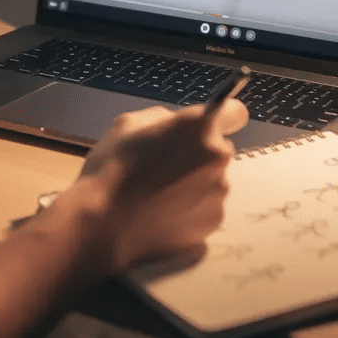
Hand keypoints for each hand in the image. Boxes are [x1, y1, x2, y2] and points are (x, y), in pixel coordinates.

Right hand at [72, 100, 247, 272]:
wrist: (103, 224)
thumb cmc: (111, 169)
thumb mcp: (126, 124)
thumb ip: (161, 118)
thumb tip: (175, 125)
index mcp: (198, 126)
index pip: (235, 112)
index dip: (221, 118)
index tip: (206, 127)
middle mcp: (217, 157)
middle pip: (218, 149)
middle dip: (199, 153)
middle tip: (165, 165)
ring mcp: (219, 192)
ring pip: (213, 179)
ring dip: (195, 181)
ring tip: (159, 192)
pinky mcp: (213, 221)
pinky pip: (207, 206)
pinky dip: (191, 207)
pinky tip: (163, 211)